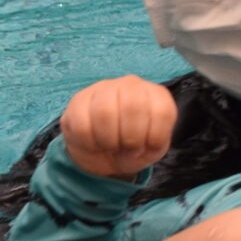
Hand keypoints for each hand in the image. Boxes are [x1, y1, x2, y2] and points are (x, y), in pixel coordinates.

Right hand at [61, 76, 176, 179]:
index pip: (162, 111)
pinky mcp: (78, 100)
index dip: (154, 137)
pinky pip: (82, 123)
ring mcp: (103, 89)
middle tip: (126, 148)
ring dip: (108, 141)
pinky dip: (89, 143)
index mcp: (155, 96)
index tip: (146, 147)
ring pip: (104, 112)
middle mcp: (131, 85)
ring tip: (109, 146)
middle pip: (132, 106)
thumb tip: (136, 143)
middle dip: (130, 138)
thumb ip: (154, 143)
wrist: (104, 154)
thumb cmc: (133, 148)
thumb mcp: (152, 150)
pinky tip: (93, 143)